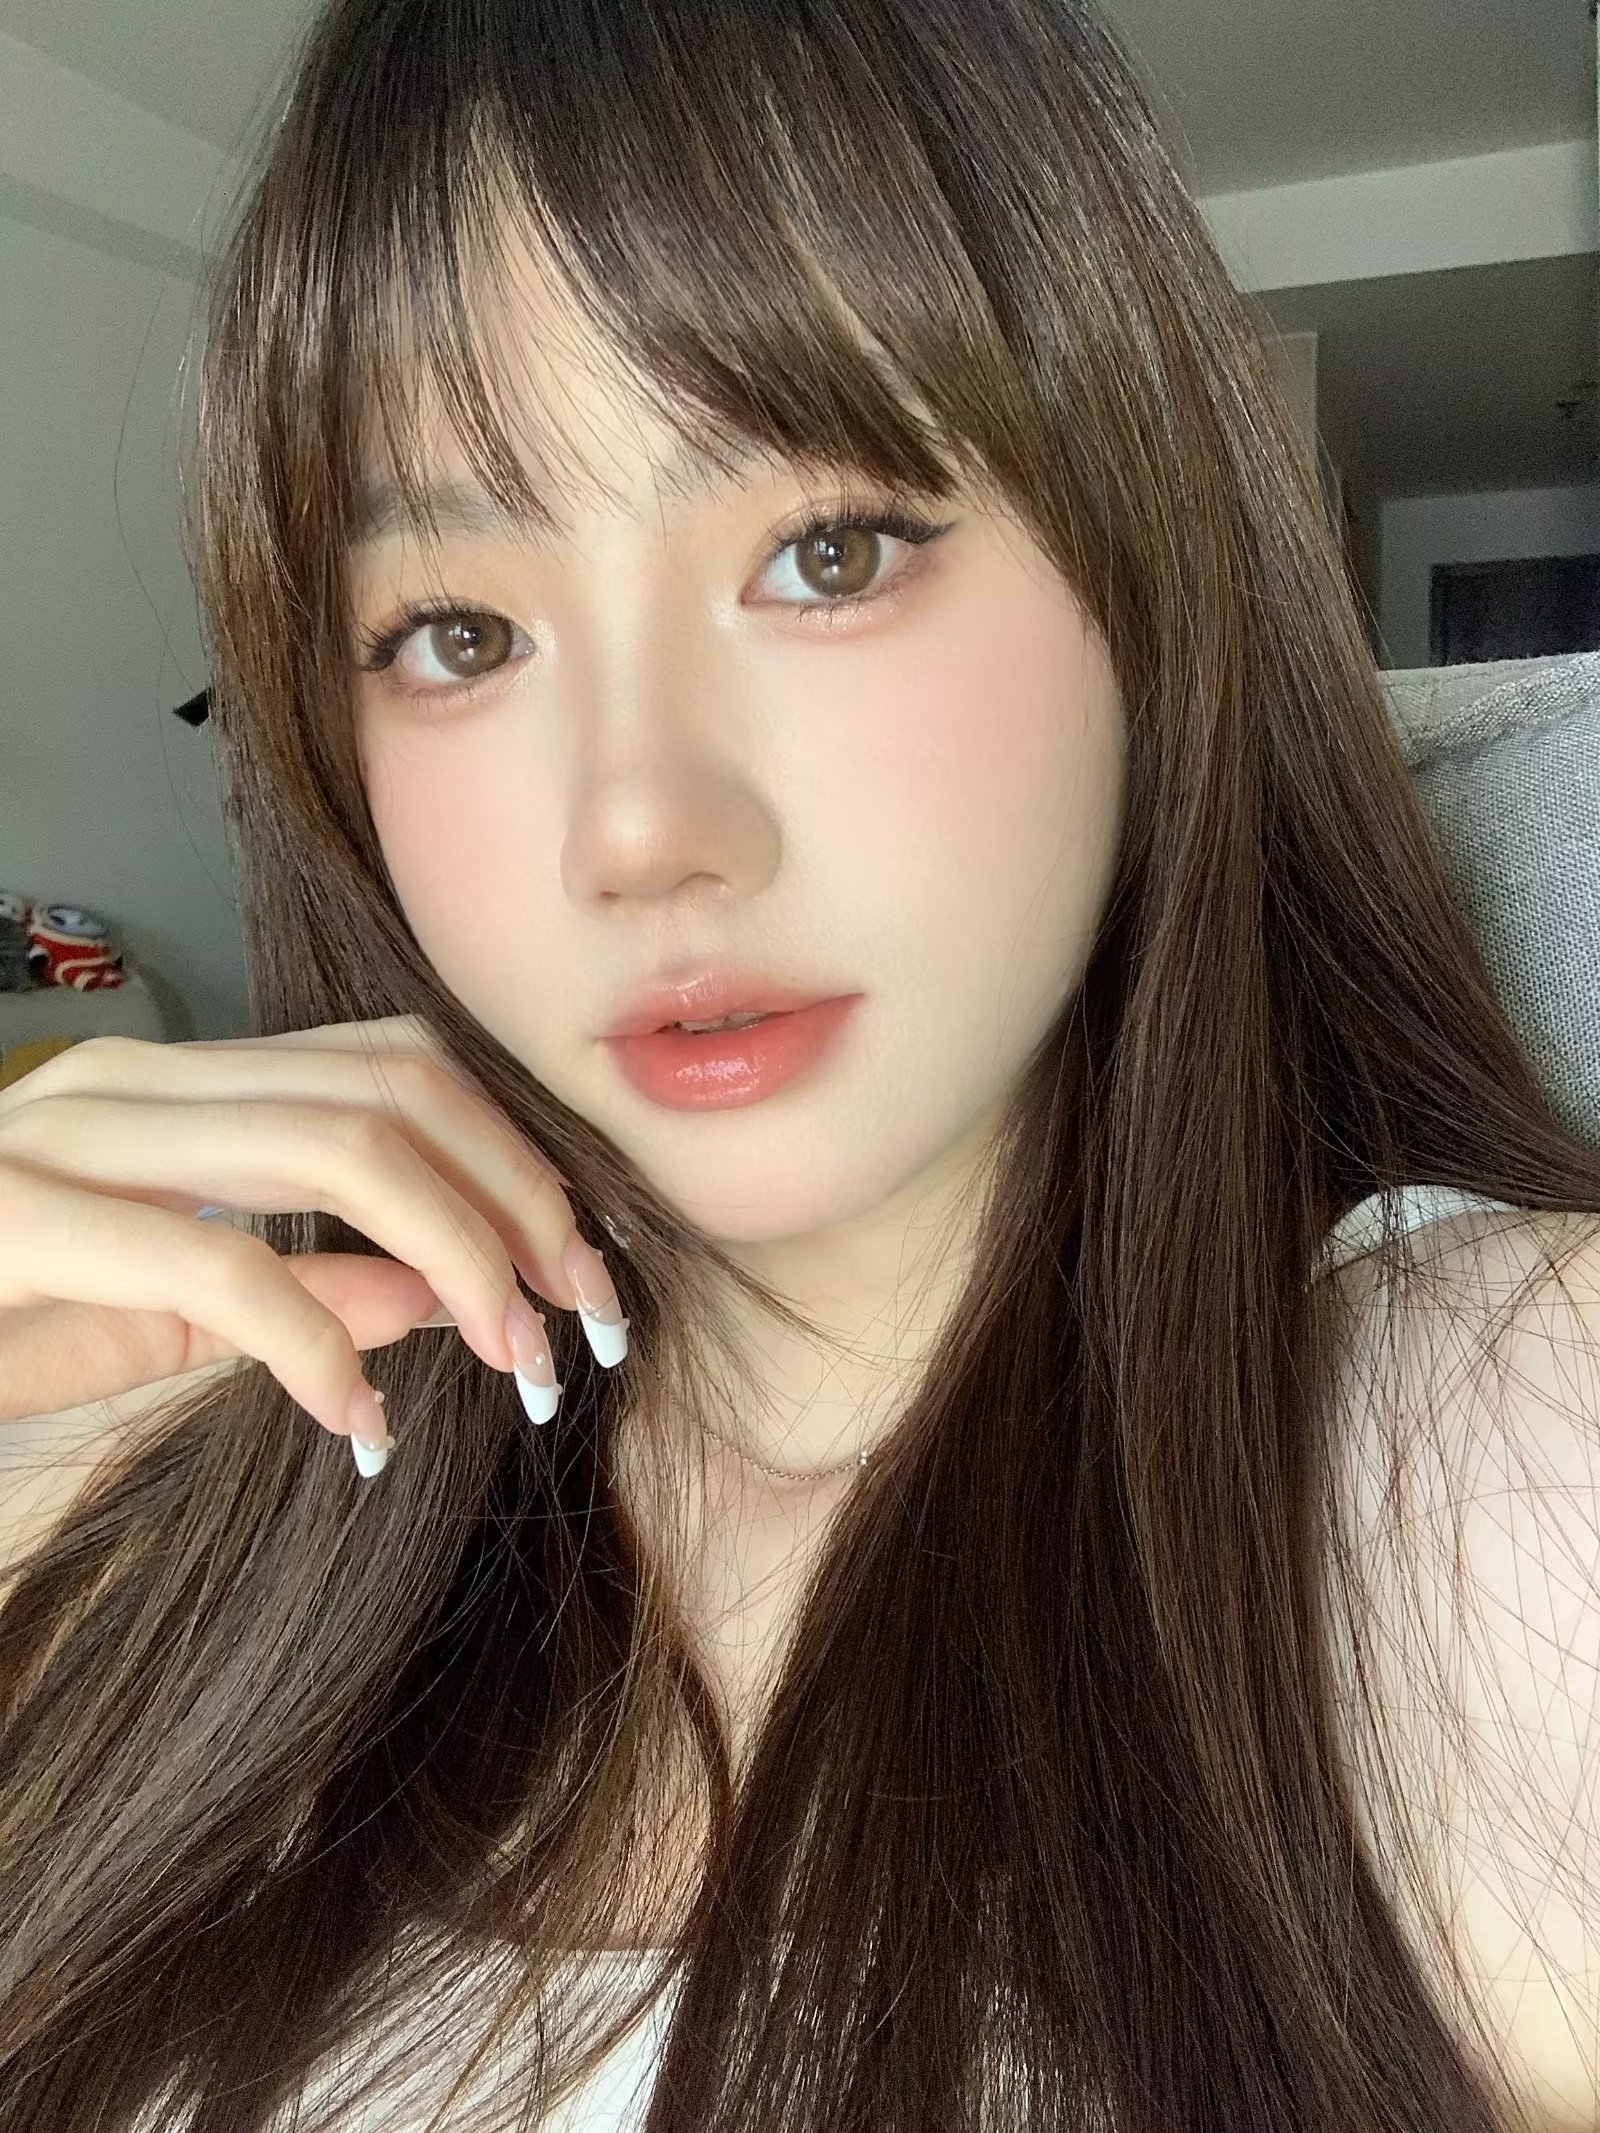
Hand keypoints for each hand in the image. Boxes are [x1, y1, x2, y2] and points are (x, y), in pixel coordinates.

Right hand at [0, 1015, 627, 1461]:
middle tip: (576, 1323)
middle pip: (397, 1090)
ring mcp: (66, 1136)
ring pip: (336, 1146)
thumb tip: (438, 1293)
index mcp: (173, 1085)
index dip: (515, 1157)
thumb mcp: (156, 1314)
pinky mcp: (15, 1221)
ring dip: (457, 1259)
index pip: (396, 1065)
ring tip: (510, 1361)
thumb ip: (294, 1289)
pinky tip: (356, 1426)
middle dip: (518, 1204)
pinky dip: (315, 1345)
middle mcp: (131, 1083)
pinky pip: (214, 1261)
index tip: (580, 1270)